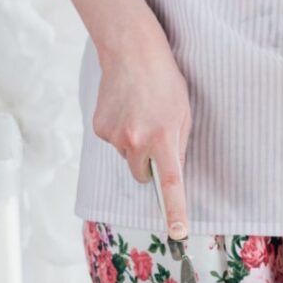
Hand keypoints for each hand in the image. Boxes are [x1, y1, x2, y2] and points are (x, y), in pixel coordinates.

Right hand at [91, 31, 191, 239]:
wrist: (131, 49)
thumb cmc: (165, 80)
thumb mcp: (183, 114)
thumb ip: (178, 146)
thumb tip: (170, 173)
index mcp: (164, 139)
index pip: (171, 185)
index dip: (175, 211)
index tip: (178, 233)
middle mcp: (137, 142)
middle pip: (142, 175)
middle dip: (148, 163)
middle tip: (154, 134)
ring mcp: (114, 136)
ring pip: (127, 157)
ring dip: (135, 144)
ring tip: (140, 112)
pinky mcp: (99, 128)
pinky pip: (113, 142)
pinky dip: (120, 132)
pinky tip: (125, 109)